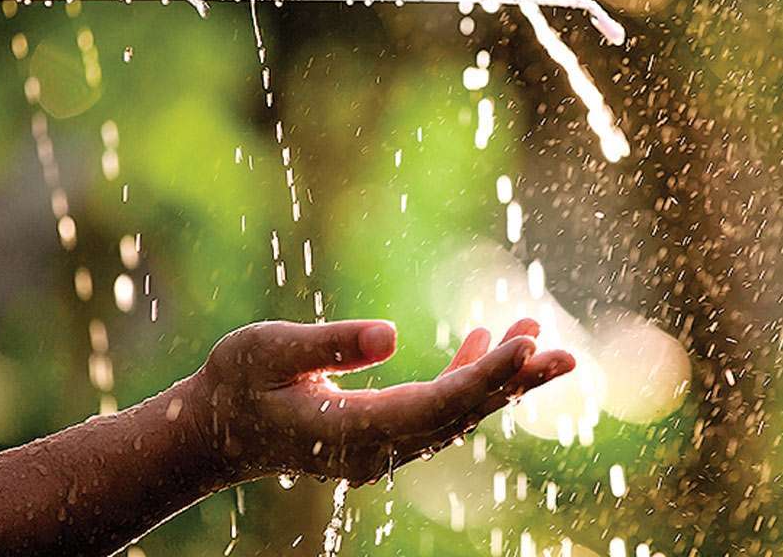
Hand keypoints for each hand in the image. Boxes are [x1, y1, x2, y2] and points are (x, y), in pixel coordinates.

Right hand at [186, 318, 574, 483]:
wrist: (216, 429)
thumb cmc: (235, 383)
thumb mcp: (267, 351)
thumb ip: (328, 344)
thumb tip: (389, 334)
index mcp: (353, 431)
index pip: (435, 405)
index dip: (483, 376)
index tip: (525, 348)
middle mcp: (379, 448)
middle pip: (462, 414)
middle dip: (515, 382)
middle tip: (567, 354)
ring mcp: (385, 446)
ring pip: (459, 413)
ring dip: (501, 378)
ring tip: (540, 336)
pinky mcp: (385, 433)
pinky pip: (440, 408)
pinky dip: (469, 377)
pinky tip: (488, 340)